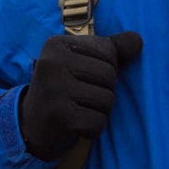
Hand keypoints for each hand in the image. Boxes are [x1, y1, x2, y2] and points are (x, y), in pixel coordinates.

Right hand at [19, 31, 142, 160]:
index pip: (108, 52)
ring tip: (78, 110)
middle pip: (109, 75)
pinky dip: (93, 128)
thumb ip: (112, 49)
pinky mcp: (59, 116)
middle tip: (81, 98)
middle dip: (105, 91)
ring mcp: (54, 89)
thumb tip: (138, 40)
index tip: (82, 77)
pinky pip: (98, 122)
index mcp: (57, 44)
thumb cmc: (64, 89)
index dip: (106, 69)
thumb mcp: (82, 62)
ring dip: (100, 110)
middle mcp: (52, 62)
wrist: (30, 126)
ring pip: (107, 99)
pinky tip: (75, 125)